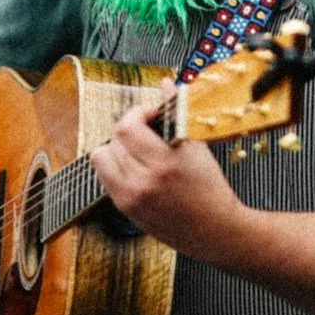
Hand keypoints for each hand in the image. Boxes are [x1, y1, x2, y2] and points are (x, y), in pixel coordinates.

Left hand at [87, 89, 244, 255]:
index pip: (127, 127)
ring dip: (117, 147)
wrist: (213, 230)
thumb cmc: (209, 188)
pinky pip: (105, 177)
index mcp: (163, 164)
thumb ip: (176, 113)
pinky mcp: (124, 209)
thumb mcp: (196, 146)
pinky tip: (134, 167)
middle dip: (129, 128)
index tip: (152, 114)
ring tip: (137, 149)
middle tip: (146, 130)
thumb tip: (166, 84)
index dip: (137, 113)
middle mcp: (142, 183)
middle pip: (113, 140)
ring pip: (101, 158)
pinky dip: (115, 166)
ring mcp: (130, 198)